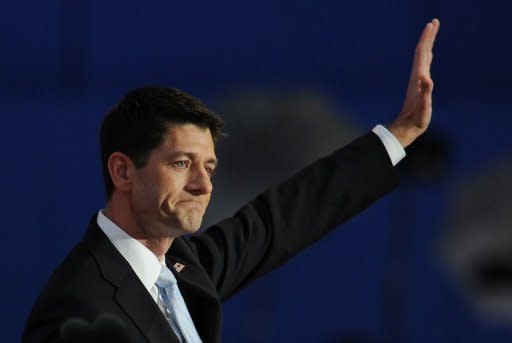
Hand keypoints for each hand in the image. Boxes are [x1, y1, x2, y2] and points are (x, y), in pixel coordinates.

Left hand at [388, 19, 439, 147]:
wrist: (405, 129)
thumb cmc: (415, 120)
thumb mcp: (423, 109)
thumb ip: (425, 93)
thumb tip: (426, 78)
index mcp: (418, 79)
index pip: (423, 54)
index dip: (427, 39)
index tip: (432, 24)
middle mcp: (417, 77)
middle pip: (422, 52)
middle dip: (428, 37)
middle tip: (434, 22)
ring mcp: (417, 81)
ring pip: (422, 58)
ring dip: (427, 44)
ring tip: (431, 33)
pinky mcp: (419, 86)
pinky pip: (424, 66)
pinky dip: (427, 57)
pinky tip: (429, 55)